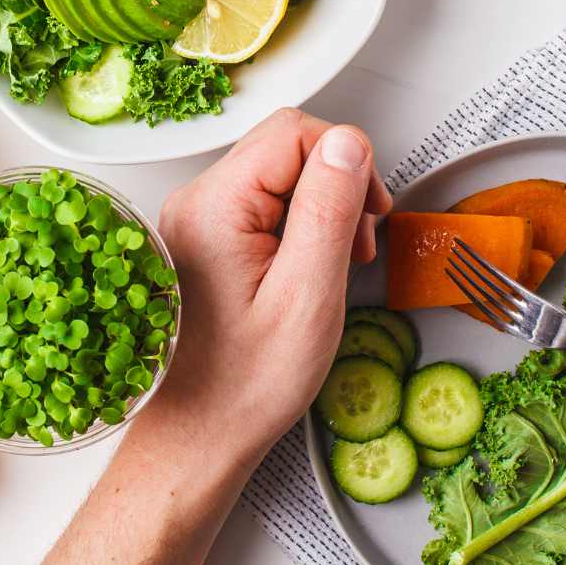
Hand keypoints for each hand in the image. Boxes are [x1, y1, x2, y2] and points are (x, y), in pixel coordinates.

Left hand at [150, 107, 390, 461]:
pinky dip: (297, 223)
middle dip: (336, 182)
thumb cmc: (245, 383)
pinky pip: (261, 201)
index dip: (346, 162)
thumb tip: (348, 141)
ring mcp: (197, 217)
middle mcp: (196, 200)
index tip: (369, 214)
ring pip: (276, 172)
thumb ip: (328, 211)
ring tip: (338, 260)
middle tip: (359, 241)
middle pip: (284, 145)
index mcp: (214, 206)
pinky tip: (310, 265)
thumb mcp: (307, 297)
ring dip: (320, 205)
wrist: (196, 432)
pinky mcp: (204, 235)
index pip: (294, 133)